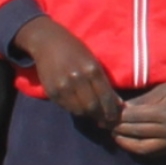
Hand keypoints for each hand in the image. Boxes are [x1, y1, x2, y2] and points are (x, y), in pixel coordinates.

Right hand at [16, 17, 126, 135]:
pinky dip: (75, 110)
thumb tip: (117, 103)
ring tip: (94, 116)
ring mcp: (63, 87)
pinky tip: (81, 108)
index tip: (115, 118)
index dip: (111, 110)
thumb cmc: (75, 50)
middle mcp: (77, 79)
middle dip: (101, 117)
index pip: (105, 97)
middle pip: (92, 107)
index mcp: (92, 69)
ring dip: (88, 116)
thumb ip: (104, 82)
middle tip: (106, 121)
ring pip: (79, 110)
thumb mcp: (93, 61)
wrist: (48, 42)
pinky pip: (67, 107)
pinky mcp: (52, 92)